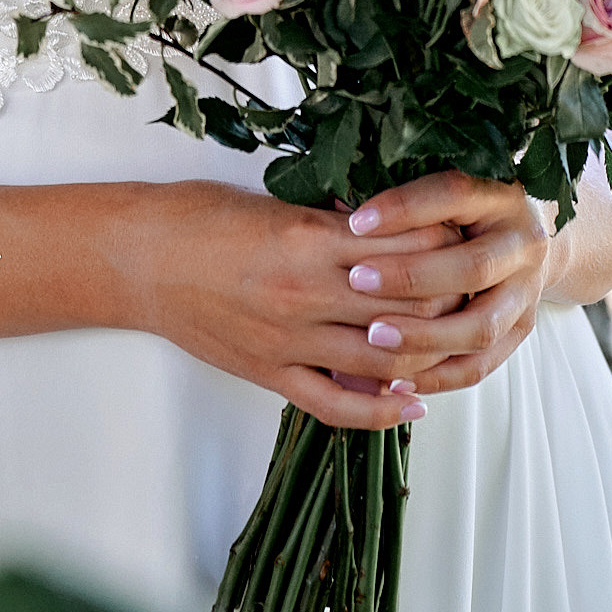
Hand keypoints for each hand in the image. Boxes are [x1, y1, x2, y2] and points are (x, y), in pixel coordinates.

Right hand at [130, 184, 467, 430]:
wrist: (137, 257)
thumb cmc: (197, 216)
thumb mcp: (271, 201)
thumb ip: (328, 220)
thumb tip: (384, 225)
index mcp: (306, 239)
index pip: (402, 251)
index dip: (442, 249)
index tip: (462, 240)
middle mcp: (304, 293)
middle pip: (404, 307)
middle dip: (447, 302)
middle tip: (474, 293)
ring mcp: (288, 340)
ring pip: (381, 360)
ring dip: (426, 356)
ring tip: (455, 346)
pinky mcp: (270, 373)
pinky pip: (336, 404)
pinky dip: (380, 411)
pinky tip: (410, 405)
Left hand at [329, 173, 552, 397]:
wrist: (527, 232)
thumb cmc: (466, 204)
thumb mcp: (444, 186)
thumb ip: (403, 197)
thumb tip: (338, 203)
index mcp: (500, 194)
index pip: (454, 194)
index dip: (404, 209)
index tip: (355, 223)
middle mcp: (523, 242)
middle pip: (473, 266)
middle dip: (411, 277)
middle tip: (356, 281)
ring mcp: (527, 291)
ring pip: (481, 325)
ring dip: (424, 336)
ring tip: (373, 336)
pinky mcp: (521, 330)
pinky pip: (482, 364)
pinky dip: (439, 375)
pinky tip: (397, 378)